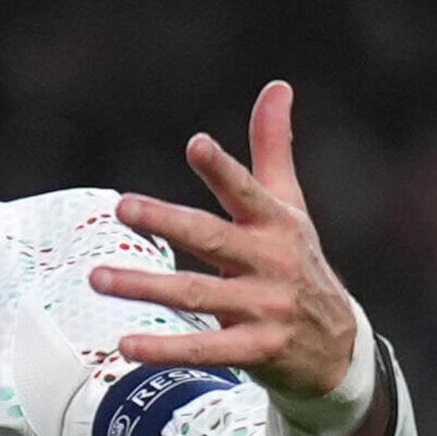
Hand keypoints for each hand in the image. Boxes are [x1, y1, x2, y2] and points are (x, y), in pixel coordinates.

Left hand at [93, 81, 389, 435]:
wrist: (338, 348)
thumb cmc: (299, 264)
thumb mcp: (291, 207)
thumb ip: (273, 149)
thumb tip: (277, 85)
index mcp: (276, 225)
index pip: (247, 192)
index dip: (223, 169)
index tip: (197, 145)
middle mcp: (271, 263)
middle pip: (212, 238)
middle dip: (168, 221)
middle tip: (123, 205)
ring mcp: (266, 307)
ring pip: (197, 294)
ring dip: (146, 286)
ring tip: (97, 278)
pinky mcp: (258, 350)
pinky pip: (206, 349)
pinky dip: (166, 349)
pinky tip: (125, 344)